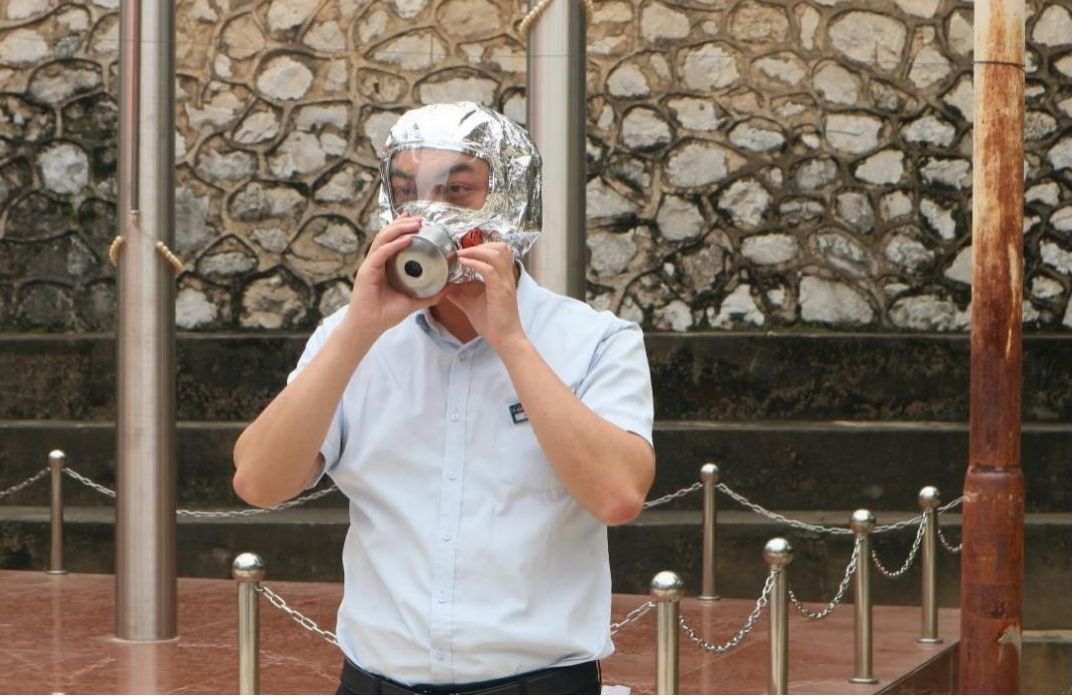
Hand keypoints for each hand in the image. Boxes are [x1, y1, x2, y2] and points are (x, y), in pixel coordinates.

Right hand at [345, 213, 445, 335]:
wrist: (370, 327)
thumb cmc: (387, 314)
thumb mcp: (414, 301)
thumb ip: (431, 294)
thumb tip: (450, 286)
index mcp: (385, 265)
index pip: (393, 240)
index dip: (403, 228)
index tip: (418, 221)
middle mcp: (377, 261)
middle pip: (388, 235)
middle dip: (404, 223)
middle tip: (420, 218)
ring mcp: (370, 265)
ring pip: (383, 239)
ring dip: (399, 229)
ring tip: (415, 224)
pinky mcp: (366, 271)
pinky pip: (380, 253)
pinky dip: (393, 245)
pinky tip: (406, 240)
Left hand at [446, 242, 525, 353]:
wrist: (505, 339)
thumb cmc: (493, 324)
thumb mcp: (472, 305)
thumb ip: (460, 295)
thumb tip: (446, 288)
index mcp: (502, 278)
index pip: (499, 252)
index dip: (482, 246)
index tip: (465, 251)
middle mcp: (506, 277)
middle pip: (500, 247)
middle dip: (480, 245)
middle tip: (463, 251)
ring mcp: (504, 283)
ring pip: (496, 254)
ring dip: (477, 251)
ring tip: (462, 255)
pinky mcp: (500, 291)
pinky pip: (489, 270)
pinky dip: (475, 263)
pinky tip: (463, 264)